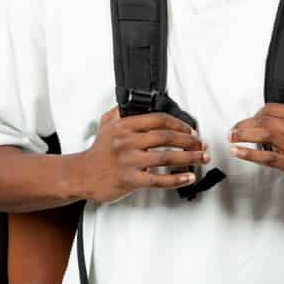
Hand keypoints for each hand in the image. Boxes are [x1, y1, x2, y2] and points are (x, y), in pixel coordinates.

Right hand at [82, 107, 207, 203]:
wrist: (82, 175)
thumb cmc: (97, 154)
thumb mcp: (105, 125)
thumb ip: (120, 112)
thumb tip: (133, 103)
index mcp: (124, 126)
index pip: (158, 120)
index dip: (179, 124)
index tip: (190, 130)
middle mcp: (127, 142)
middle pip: (166, 137)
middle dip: (189, 140)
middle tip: (201, 144)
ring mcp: (129, 161)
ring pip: (166, 157)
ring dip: (189, 157)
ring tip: (201, 158)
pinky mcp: (130, 180)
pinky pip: (159, 180)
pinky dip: (176, 179)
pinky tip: (188, 177)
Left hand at [228, 103, 283, 199]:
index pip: (276, 108)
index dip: (257, 112)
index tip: (250, 119)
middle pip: (267, 120)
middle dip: (246, 123)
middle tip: (235, 128)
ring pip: (265, 134)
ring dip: (244, 134)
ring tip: (232, 137)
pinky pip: (266, 157)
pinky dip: (249, 153)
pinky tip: (239, 152)